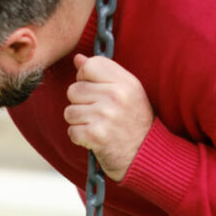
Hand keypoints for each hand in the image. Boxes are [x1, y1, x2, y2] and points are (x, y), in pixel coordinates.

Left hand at [64, 54, 153, 181]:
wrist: (145, 156)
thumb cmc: (134, 123)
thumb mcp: (128, 92)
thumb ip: (104, 73)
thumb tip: (78, 58)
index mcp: (126, 83)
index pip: (89, 66)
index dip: (85, 78)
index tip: (94, 91)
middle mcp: (116, 96)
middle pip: (74, 90)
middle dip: (80, 103)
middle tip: (98, 114)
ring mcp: (106, 116)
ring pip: (70, 111)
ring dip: (79, 122)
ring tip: (97, 126)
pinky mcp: (96, 136)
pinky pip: (72, 131)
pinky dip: (80, 138)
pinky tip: (94, 138)